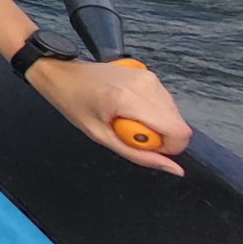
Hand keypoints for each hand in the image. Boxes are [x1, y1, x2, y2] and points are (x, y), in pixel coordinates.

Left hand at [28, 58, 192, 174]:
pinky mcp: (149, 74)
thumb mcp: (101, 137)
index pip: (179, 131)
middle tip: (130, 133)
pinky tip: (130, 108)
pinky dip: (154, 112)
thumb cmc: (75, 104)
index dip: (170, 148)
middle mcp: (145, 84)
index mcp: (130, 99)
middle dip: (162, 137)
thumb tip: (175, 169)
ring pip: (175, 114)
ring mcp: (149, 76)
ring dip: (157, 124)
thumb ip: (140, 155)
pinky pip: (166, 102)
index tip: (146, 146)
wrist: (63, 73)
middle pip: (179, 124)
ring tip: (127, 119)